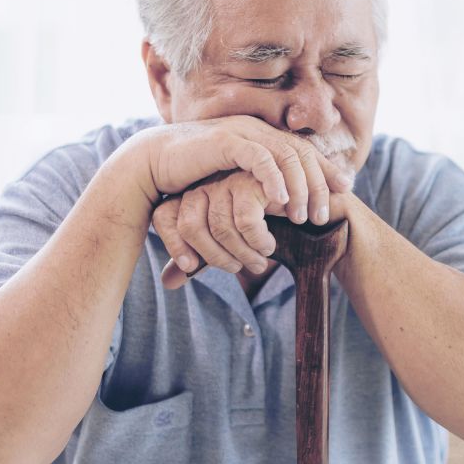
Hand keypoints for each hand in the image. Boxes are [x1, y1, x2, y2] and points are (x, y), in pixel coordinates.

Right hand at [130, 114, 353, 216]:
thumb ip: (258, 187)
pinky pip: (259, 157)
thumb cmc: (193, 177)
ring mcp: (242, 132)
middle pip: (302, 154)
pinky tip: (281, 200)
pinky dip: (273, 178)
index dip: (327, 169)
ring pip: (286, 156)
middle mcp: (257, 130)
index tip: (345, 190)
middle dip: (319, 184)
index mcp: (263, 137)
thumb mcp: (234, 181)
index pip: (305, 151)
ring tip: (303, 216)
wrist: (152, 163)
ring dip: (299, 187)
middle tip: (324, 214)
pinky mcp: (226, 140)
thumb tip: (282, 206)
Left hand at [153, 170, 283, 288]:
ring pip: (221, 228)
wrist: (299, 201)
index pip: (164, 216)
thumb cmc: (262, 222)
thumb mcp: (229, 241)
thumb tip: (169, 282)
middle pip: (191, 227)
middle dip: (216, 258)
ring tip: (260, 261)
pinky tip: (269, 245)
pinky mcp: (252, 181)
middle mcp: (205, 184)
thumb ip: (202, 256)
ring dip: (243, 254)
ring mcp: (228, 181)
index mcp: (193, 195)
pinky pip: (246, 222)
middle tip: (238, 269)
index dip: (172, 245)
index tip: (190, 267)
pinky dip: (259, 242)